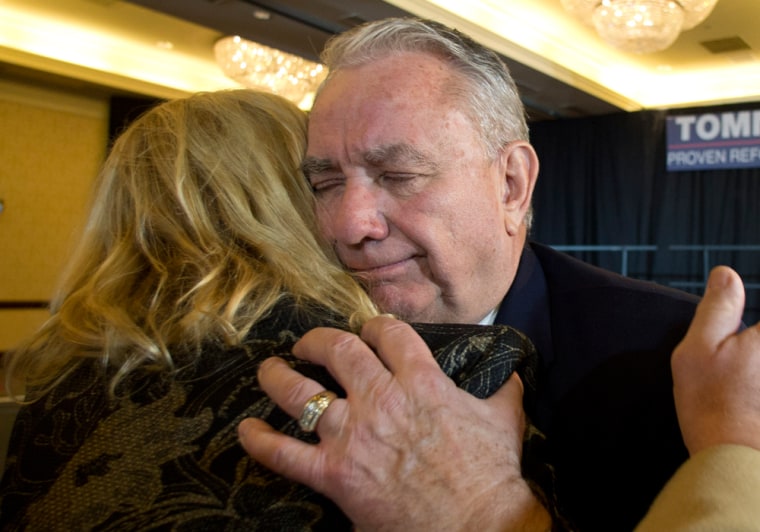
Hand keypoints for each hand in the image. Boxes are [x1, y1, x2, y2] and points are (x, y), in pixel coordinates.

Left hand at [238, 315, 549, 530]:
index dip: (374, 326)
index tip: (367, 331)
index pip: (388, 333)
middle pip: (336, 349)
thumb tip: (514, 371)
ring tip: (269, 370)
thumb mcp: (505, 420)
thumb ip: (504, 389)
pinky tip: (246, 430)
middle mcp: (380, 399)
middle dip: (316, 340)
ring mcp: (353, 435)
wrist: (477, 526)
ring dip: (277, 378)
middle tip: (308, 344)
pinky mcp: (335, 475)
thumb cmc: (490, 474)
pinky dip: (260, 442)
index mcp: (420, 381)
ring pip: (300, 393)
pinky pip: (284, 454)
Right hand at [671, 266, 759, 454]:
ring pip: (754, 352)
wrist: (734, 457)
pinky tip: (740, 387)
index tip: (731, 333)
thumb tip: (726, 275)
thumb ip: (717, 307)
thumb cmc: (712, 404)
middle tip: (728, 348)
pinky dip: (749, 372)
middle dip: (749, 338)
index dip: (742, 321)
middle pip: (756, 337)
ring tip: (730, 375)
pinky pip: (755, 375)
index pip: (757, 323)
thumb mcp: (699, 347)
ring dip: (747, 355)